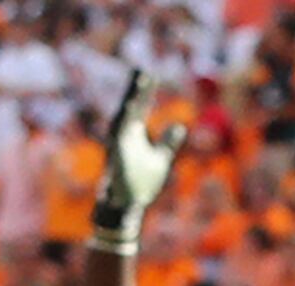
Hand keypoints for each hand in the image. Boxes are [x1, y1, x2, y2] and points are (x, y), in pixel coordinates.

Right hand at [89, 74, 181, 252]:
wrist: (128, 205)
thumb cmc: (141, 182)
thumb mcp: (161, 158)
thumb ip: (168, 142)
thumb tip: (178, 126)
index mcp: (134, 133)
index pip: (140, 108)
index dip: (145, 92)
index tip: (150, 75)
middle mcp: (124, 135)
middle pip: (131, 108)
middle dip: (136, 91)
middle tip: (142, 72)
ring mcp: (118, 145)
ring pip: (123, 120)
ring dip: (130, 104)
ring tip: (137, 88)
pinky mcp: (116, 158)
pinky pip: (118, 138)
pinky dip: (123, 125)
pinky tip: (130, 114)